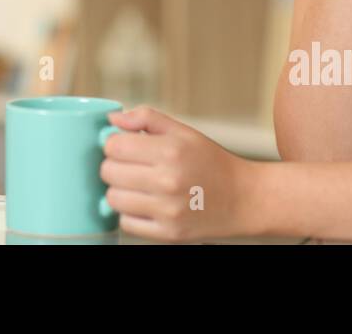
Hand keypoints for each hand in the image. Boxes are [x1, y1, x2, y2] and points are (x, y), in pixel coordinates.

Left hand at [99, 105, 258, 241]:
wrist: (243, 199)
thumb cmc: (211, 162)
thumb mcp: (183, 131)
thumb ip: (146, 119)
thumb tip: (112, 119)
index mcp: (170, 150)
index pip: (114, 146)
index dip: (114, 143)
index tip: (123, 146)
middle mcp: (168, 181)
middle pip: (108, 172)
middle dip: (113, 166)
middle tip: (130, 166)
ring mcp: (167, 210)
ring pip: (113, 199)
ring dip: (120, 191)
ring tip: (137, 186)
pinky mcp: (168, 233)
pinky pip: (126, 223)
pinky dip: (130, 214)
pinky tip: (145, 204)